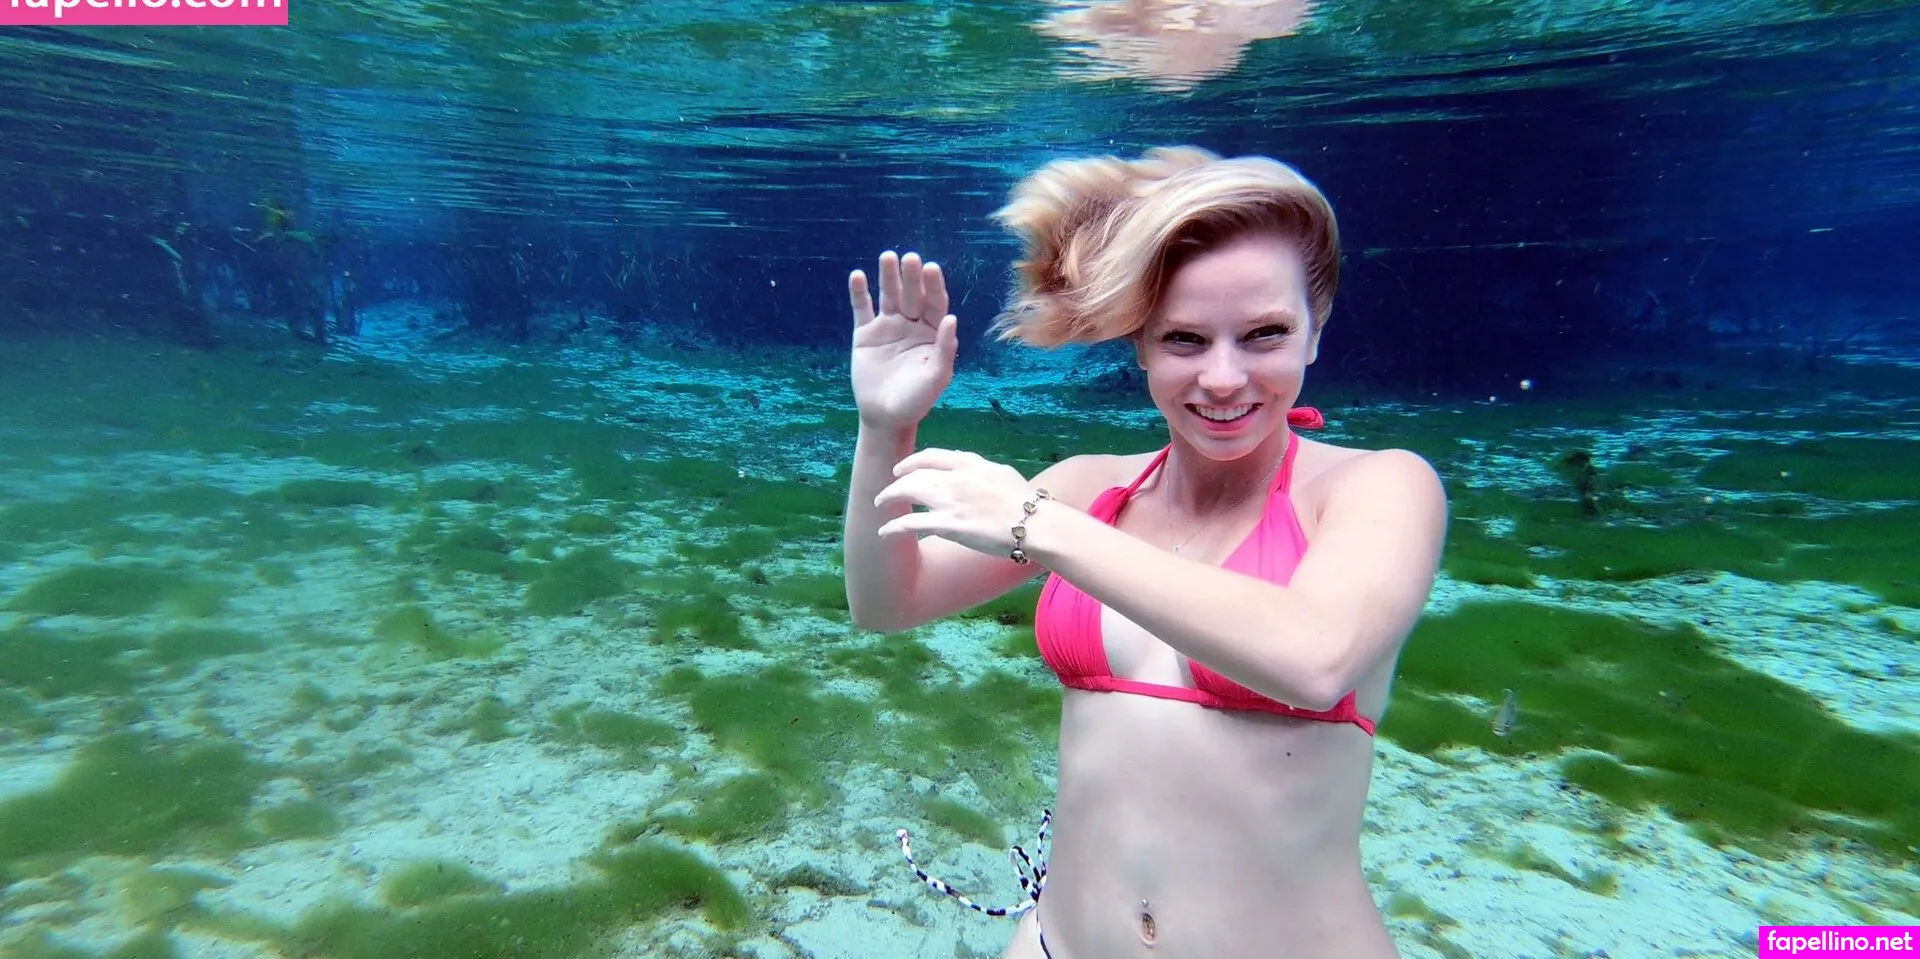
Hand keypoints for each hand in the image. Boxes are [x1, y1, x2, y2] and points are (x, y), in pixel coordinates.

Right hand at [849, 250, 958, 430]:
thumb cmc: (917, 400)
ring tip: (887, 257)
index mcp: (932, 333)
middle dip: (911, 277)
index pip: (935, 304)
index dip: (934, 286)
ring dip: (887, 277)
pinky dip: (859, 293)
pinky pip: (862, 309)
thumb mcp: (936, 377)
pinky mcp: (865, 334)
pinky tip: (857, 276)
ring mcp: (888, 327)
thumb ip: (944, 348)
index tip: (931, 268)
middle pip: (912, 295)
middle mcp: (911, 325)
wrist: (885, 416)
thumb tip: (951, 318)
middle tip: (910, 258)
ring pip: (889, 296)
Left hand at [873, 448, 1034, 557]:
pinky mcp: (948, 525)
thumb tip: (970, 474)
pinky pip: (911, 523)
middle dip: (896, 481)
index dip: (912, 462)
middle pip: (915, 474)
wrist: (1035, 523)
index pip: (932, 456)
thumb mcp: (1001, 474)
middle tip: (887, 490)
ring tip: (880, 505)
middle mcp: (956, 478)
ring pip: (908, 492)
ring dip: (889, 498)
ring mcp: (951, 501)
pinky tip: (885, 532)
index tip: (901, 468)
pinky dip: (894, 527)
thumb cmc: (1025, 502)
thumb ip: (980, 472)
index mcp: (970, 464)